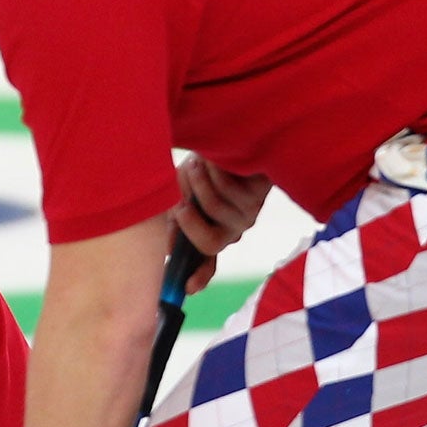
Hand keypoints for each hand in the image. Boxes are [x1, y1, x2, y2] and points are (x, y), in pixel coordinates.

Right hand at [172, 156, 269, 291]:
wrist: (228, 137)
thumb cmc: (199, 169)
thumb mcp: (180, 196)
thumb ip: (175, 221)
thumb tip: (168, 248)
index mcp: (213, 232)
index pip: (207, 263)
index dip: (199, 277)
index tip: (187, 289)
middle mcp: (233, 229)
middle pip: (211, 243)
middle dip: (189, 222)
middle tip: (179, 202)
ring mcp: (248, 213)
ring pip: (216, 210)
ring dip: (198, 185)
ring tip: (195, 165)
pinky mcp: (258, 193)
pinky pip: (228, 189)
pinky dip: (212, 172)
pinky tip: (212, 160)